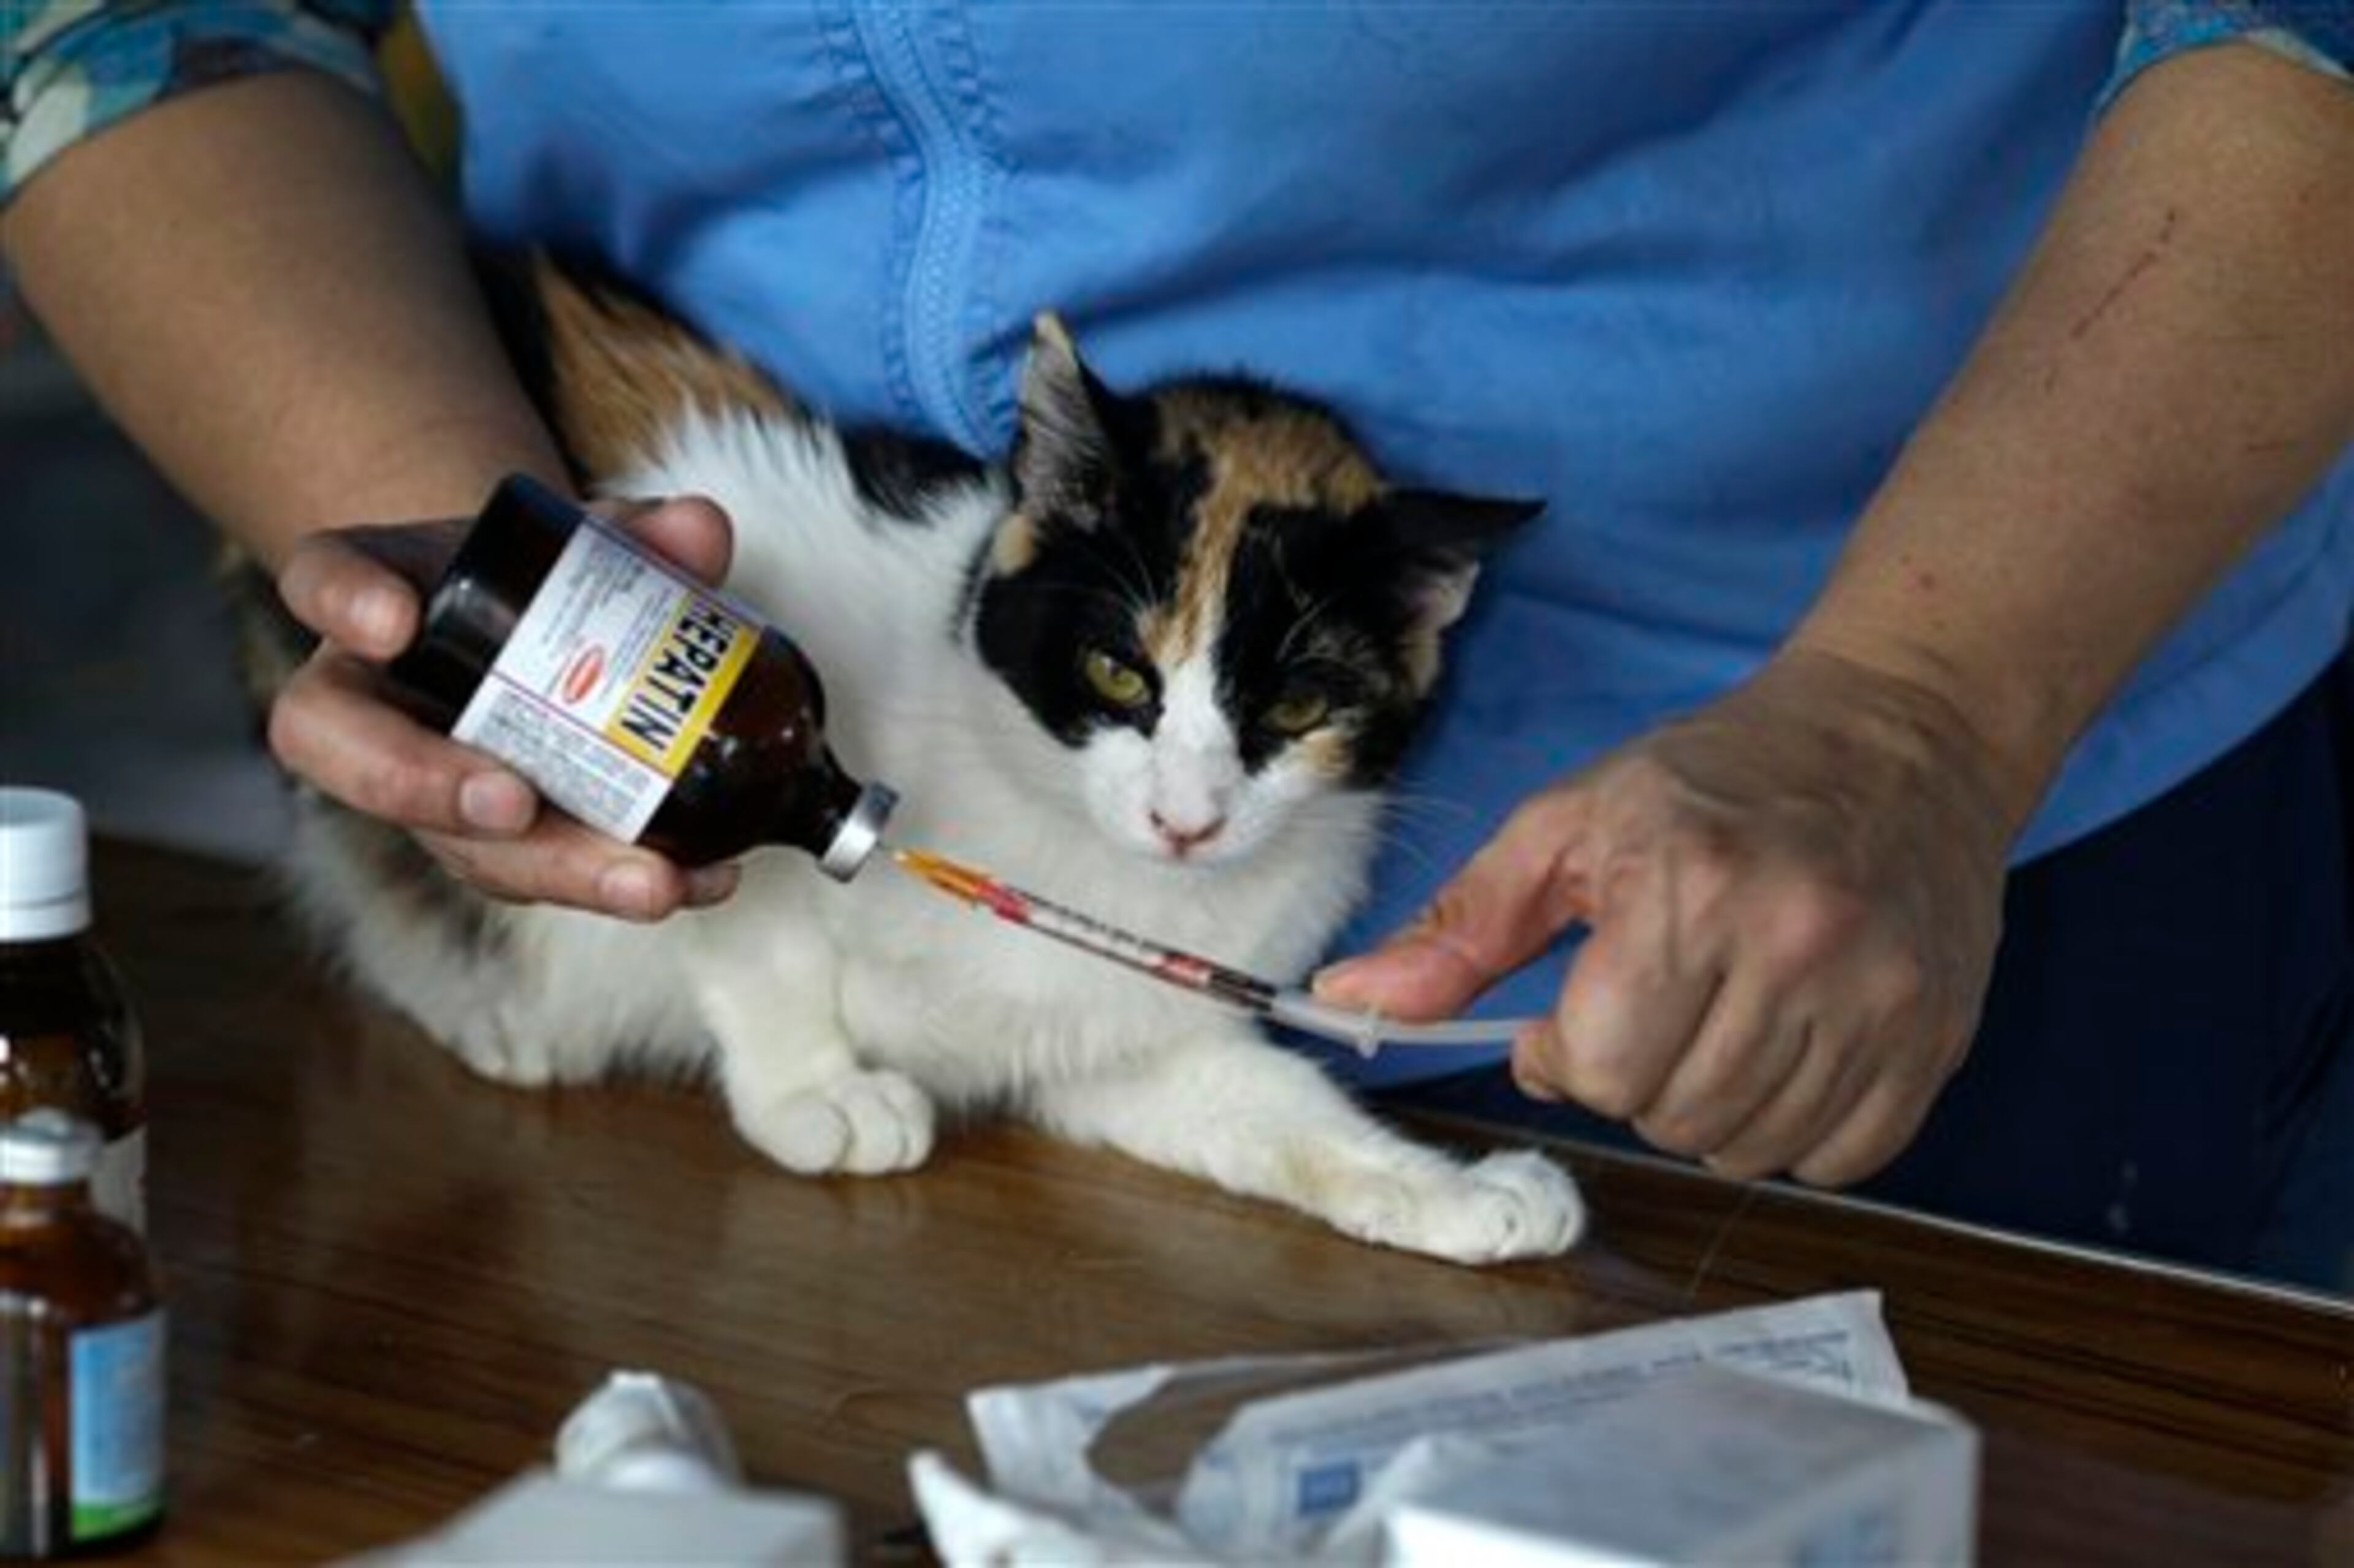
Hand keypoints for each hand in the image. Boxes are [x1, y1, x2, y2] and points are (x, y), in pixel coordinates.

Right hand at [268, 495, 742, 919]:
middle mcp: (374, 703)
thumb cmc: (542, 575)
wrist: (539, 634)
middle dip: (433, 789)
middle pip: (360, 758)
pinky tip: (697, 879)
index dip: (343, 600)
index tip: (392, 619)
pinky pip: (539, 873)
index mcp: (372, 593)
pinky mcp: (492, 845)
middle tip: (515, 804)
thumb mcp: (586, 536)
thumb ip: (639, 530)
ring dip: (557, 867)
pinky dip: (620, 878)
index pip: (323, 580)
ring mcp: (429, 787)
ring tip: (646, 878)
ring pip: (458, 846)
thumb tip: (698, 530)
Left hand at [1317, 647, 2021, 1185]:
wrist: (1898, 730)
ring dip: (1710, 1109)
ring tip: (1716, 1020)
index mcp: (1688, 887)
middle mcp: (1796, 945)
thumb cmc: (1715, 776)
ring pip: (1753, 1147)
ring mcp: (1880, 996)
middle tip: (1654, 1004)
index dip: (1568, 1054)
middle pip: (1672, 1116)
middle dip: (1637, 1079)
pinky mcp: (1936, 1034)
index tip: (1579, 1006)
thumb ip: (1459, 926)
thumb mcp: (1568, 825)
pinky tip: (1783, 1051)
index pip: (1601, 1068)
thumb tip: (1345, 998)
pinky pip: (1842, 1156)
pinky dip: (1797, 1128)